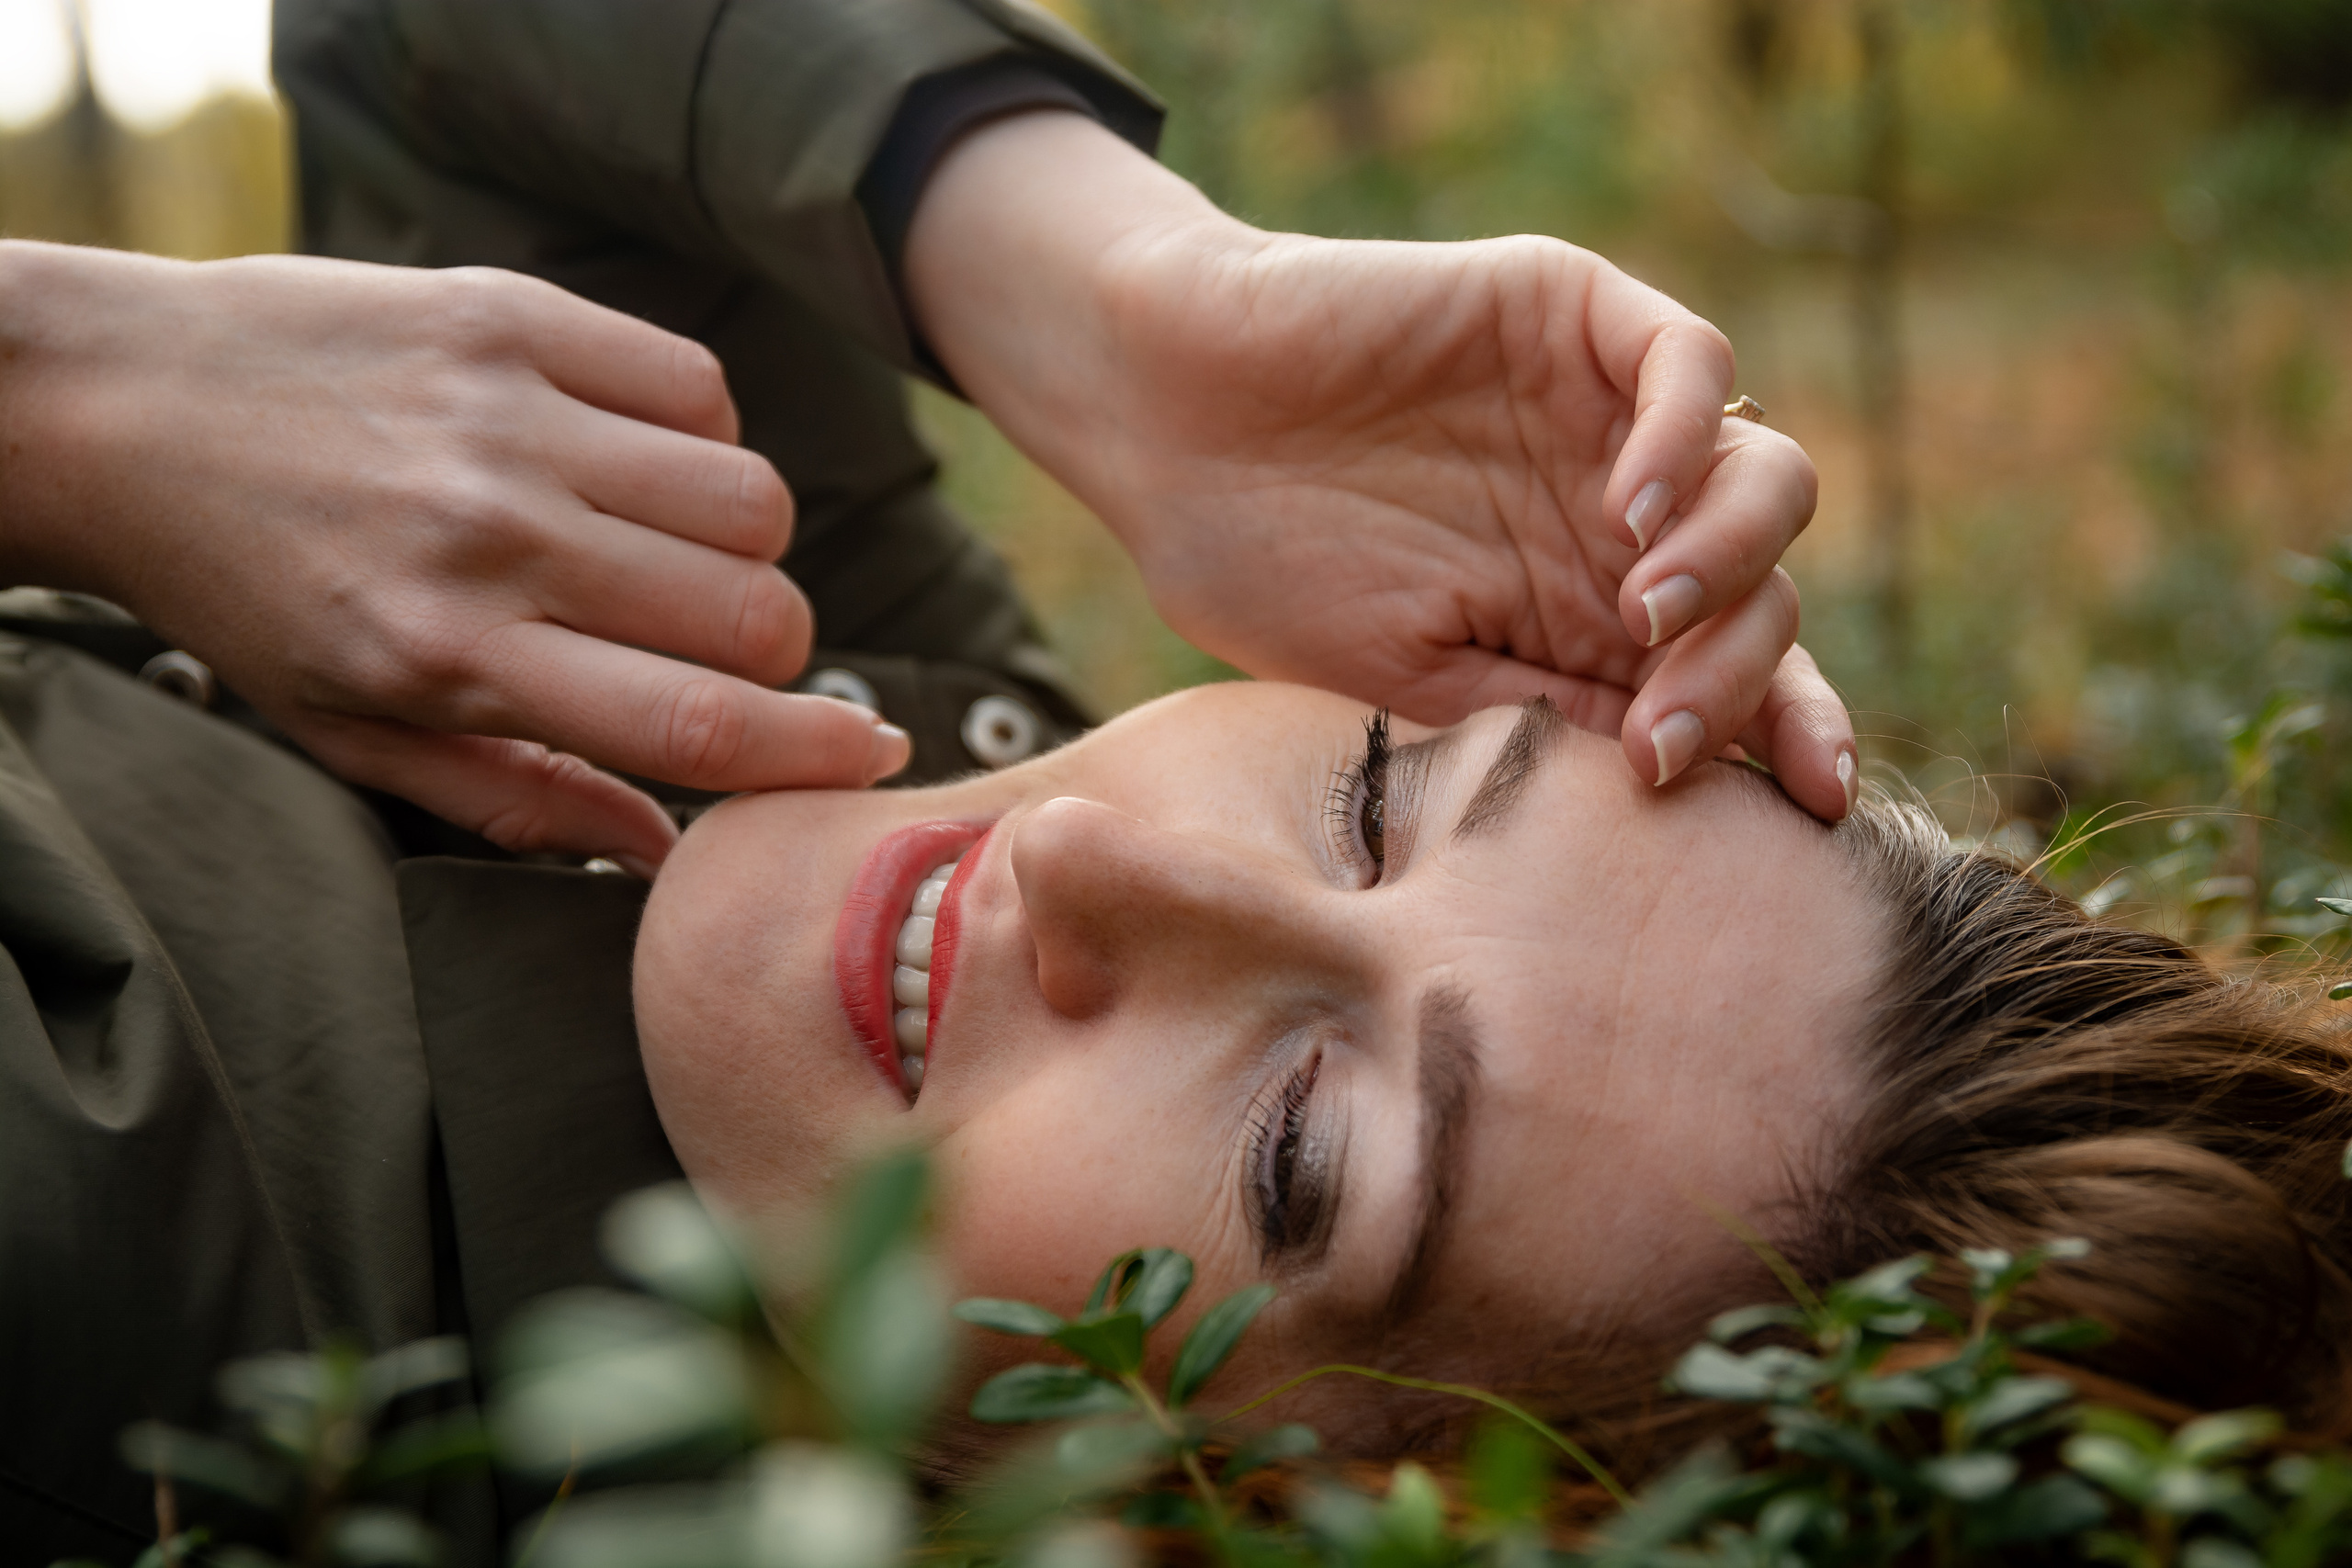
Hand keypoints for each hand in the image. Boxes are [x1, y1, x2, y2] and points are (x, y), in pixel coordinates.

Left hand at [0, 243, 908, 868]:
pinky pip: (697, 387)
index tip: (869, 757)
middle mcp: (491, 535)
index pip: (696, 721)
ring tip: (668, 551)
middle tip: (715, 650)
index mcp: (449, 658)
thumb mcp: (350, 731)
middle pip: (753, 611)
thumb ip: (515, 800)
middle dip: (773, 652)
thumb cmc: (238, 590)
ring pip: (752, 498)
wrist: (115, 405)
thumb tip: (658, 854)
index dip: (814, 751)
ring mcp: (506, 414)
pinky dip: (697, 437)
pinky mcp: (510, 315)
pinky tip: (628, 460)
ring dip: (746, 546)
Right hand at [908, 115, 1853, 820]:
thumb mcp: (1403, 683)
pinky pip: (1692, 363)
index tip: (1809, 804)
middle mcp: (1617, 526)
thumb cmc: (1255, 566)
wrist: (1156, 423)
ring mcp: (1604, 421)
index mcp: (1585, 624)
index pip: (1740, 680)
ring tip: (1647, 613)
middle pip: (1772, 595)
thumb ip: (1537, 718)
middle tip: (1665, 736)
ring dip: (1736, 561)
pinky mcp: (1572, 317)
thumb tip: (1672, 779)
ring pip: (1767, 478)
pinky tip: (1629, 509)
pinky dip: (1688, 437)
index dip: (1794, 734)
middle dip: (1748, 676)